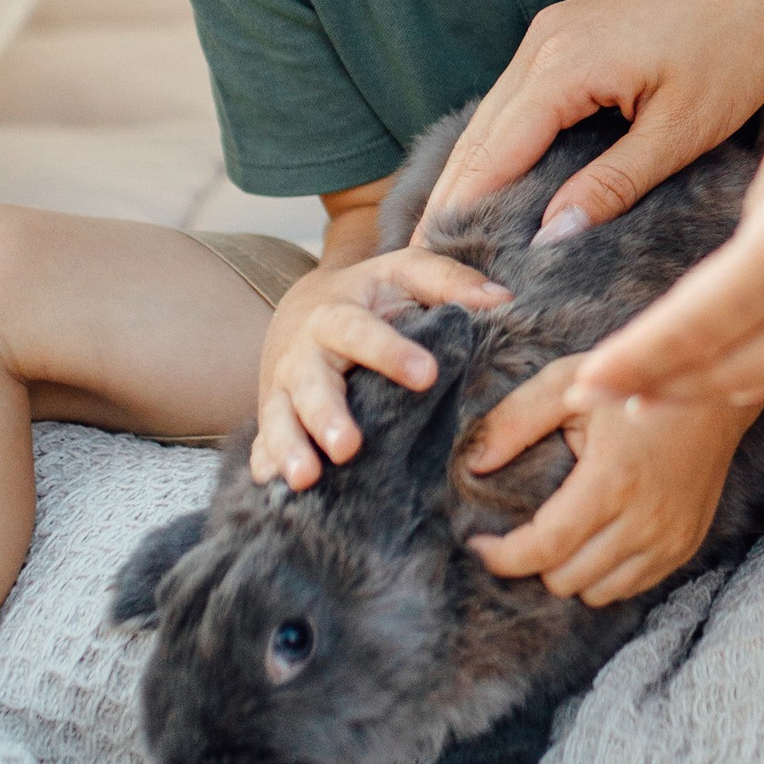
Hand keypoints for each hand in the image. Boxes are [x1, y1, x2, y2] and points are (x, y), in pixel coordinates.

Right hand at [252, 249, 508, 488]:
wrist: (302, 309)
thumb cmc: (369, 296)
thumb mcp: (404, 274)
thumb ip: (449, 280)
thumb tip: (502, 300)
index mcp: (336, 316)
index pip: (361, 333)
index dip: (391, 353)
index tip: (428, 375)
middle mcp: (303, 355)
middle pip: (311, 385)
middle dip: (327, 416)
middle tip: (348, 447)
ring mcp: (282, 391)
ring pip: (279, 420)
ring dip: (290, 449)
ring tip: (305, 478)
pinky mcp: (273, 420)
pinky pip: (261, 447)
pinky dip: (264, 466)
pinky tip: (273, 489)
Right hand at [426, 0, 763, 238]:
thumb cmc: (733, 46)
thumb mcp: (680, 130)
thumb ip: (612, 185)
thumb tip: (549, 238)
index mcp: (563, 67)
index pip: (493, 156)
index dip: (463, 215)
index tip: (437, 268)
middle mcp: (540, 46)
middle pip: (477, 138)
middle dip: (450, 202)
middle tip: (424, 266)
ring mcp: (547, 35)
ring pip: (490, 118)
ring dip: (469, 175)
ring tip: (448, 238)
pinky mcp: (563, 35)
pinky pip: (514, 100)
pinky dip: (497, 146)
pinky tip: (493, 184)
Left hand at [460, 358, 755, 606]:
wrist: (718, 392)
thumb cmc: (637, 384)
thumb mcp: (571, 384)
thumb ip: (515, 420)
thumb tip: (473, 463)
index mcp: (612, 480)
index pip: (546, 547)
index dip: (503, 556)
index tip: (478, 542)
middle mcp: (645, 520)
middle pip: (566, 578)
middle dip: (533, 560)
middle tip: (521, 530)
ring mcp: (670, 539)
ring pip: (597, 592)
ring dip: (569, 570)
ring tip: (560, 535)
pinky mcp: (686, 546)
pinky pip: (631, 587)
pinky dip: (603, 574)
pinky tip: (594, 540)